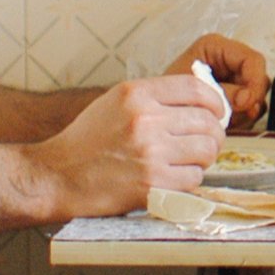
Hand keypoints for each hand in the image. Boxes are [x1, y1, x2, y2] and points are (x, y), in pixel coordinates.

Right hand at [34, 73, 229, 214]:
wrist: (57, 176)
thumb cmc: (87, 140)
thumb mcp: (116, 101)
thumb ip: (156, 97)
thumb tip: (201, 100)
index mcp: (137, 94)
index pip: (197, 89)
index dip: (215, 102)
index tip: (217, 112)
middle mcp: (146, 120)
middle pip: (208, 122)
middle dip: (212, 134)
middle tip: (203, 142)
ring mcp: (150, 153)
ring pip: (206, 151)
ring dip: (203, 158)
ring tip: (187, 160)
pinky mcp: (152, 184)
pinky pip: (193, 179)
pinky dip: (189, 180)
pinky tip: (173, 177)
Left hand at [167, 34, 269, 126]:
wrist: (153, 119)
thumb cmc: (163, 100)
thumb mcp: (193, 93)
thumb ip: (224, 93)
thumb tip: (248, 101)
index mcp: (216, 48)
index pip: (252, 60)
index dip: (255, 82)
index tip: (246, 103)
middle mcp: (228, 61)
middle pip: (258, 78)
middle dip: (250, 100)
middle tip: (235, 116)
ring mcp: (232, 81)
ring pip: (256, 96)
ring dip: (245, 113)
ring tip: (225, 121)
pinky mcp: (233, 99)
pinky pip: (249, 110)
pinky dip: (241, 120)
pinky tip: (226, 125)